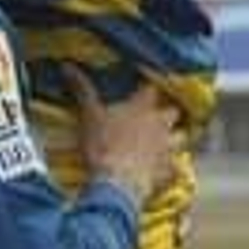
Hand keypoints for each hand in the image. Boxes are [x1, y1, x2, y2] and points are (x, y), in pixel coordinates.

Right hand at [66, 69, 182, 207]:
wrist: (116, 182)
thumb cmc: (102, 144)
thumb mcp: (88, 114)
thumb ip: (82, 89)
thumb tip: (67, 65)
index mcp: (141, 107)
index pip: (150, 89)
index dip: (147, 87)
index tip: (142, 87)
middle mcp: (160, 124)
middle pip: (173, 111)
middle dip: (168, 112)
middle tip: (158, 115)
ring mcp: (167, 147)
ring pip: (182, 138)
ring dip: (176, 138)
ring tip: (167, 141)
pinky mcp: (167, 170)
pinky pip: (176, 169)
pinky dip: (173, 168)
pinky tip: (167, 170)